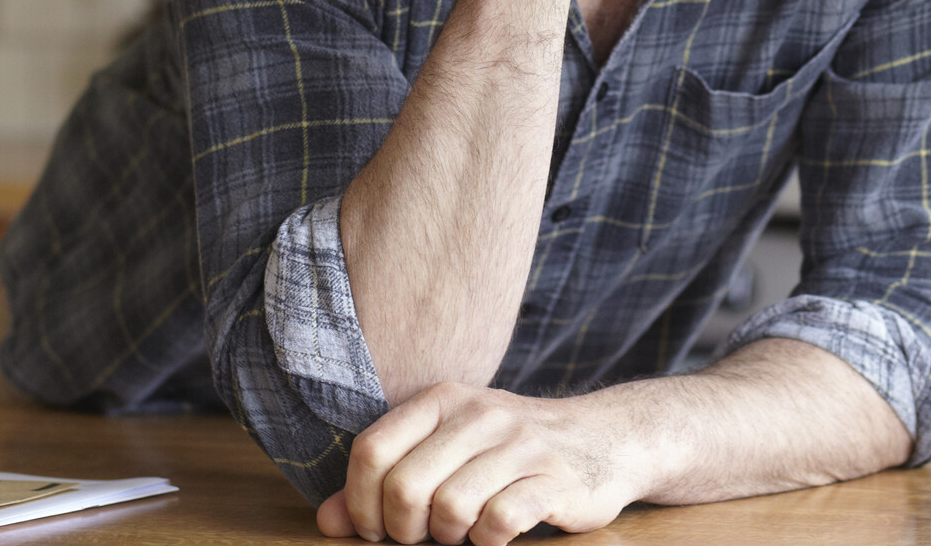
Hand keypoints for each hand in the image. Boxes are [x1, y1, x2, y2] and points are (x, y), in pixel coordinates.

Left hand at [316, 382, 638, 545]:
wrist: (604, 439)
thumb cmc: (509, 452)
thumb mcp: (445, 450)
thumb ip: (385, 481)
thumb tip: (327, 522)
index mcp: (442, 399)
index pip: (371, 450)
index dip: (360, 503)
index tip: (376, 529)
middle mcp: (479, 413)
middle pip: (405, 487)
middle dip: (403, 530)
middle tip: (423, 536)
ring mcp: (520, 444)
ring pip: (450, 508)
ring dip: (448, 538)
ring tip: (463, 533)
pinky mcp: (554, 478)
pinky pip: (499, 522)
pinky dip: (488, 541)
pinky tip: (496, 534)